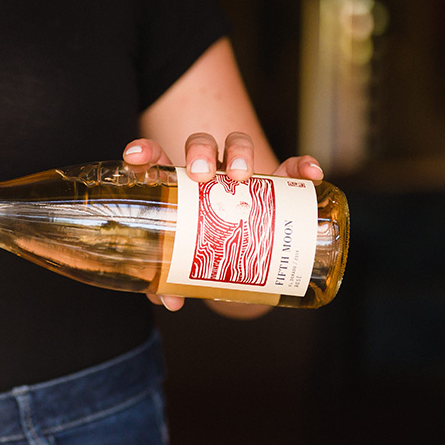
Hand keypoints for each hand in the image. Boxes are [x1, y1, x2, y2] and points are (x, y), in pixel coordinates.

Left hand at [121, 133, 323, 312]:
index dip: (143, 152)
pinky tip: (311, 175)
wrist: (240, 260)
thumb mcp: (184, 265)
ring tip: (243, 176)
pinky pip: (292, 166)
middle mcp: (207, 171)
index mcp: (176, 184)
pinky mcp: (278, 182)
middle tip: (201, 176)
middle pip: (200, 144)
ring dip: (240, 151)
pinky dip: (302, 166)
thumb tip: (170, 301)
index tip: (134, 157)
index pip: (155, 158)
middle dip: (199, 152)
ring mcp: (243, 174)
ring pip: (237, 143)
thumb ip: (168, 282)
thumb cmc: (201, 255)